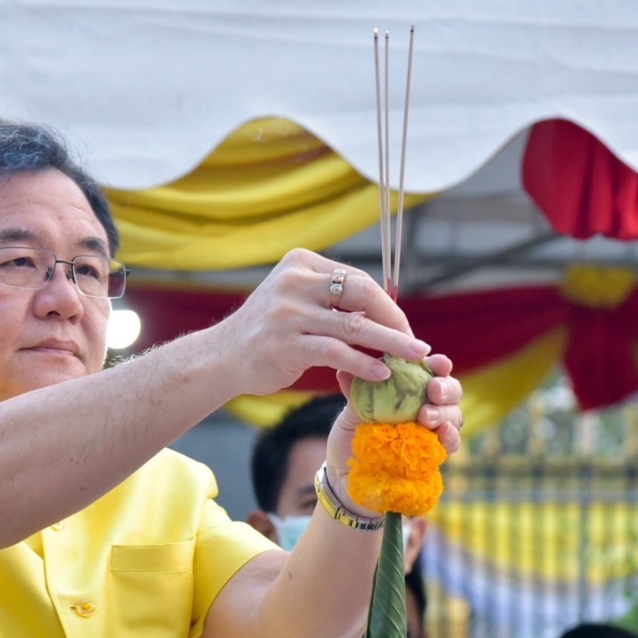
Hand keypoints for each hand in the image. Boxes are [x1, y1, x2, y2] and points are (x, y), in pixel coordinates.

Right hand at [211, 249, 431, 396]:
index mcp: (301, 263)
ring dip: (390, 342)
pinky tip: (381, 374)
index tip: (403, 327)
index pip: (357, 279)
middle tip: (415, 341)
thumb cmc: (267, 332)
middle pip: (361, 293)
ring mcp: (289, 313)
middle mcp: (295, 282)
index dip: (386, 304)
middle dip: (394, 318)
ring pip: (354, 325)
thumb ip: (331, 300)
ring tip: (414, 357)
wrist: (222, 357)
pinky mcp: (286, 344)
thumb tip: (384, 312)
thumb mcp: (296, 301)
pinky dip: (363, 363)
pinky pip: (336, 352)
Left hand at [322, 354, 463, 507]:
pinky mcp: (434, 455)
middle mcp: (425, 406)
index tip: (434, 361)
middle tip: (433, 389)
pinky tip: (443, 433)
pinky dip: (451, 436)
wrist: (346, 479)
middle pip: (451, 389)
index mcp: (408, 390)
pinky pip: (451, 443)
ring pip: (454, 414)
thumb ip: (356, 393)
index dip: (438, 364)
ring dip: (445, 412)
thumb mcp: (349, 414)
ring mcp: (432, 431)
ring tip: (425, 416)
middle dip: (446, 386)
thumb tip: (345, 370)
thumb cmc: (350, 440)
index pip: (430, 370)